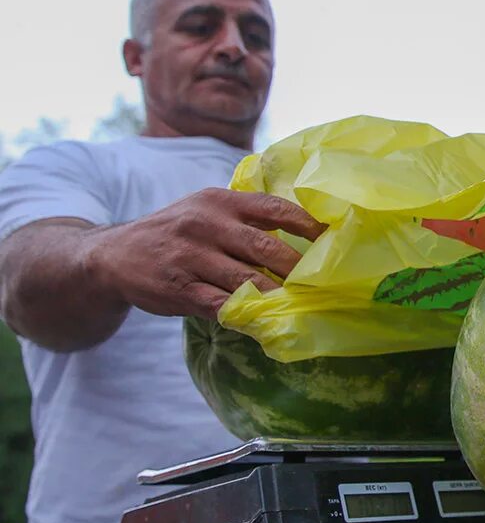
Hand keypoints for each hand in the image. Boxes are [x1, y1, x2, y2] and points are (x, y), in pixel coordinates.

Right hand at [86, 188, 326, 318]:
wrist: (113, 254)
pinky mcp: (178, 288)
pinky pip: (220, 304)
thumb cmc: (177, 233)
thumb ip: (247, 217)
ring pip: (247, 280)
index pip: (274, 208)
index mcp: (221, 201)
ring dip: (278, 296)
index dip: (308, 224)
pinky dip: (247, 314)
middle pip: (265, 248)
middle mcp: (206, 224)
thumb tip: (305, 232)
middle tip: (326, 284)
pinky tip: (267, 321)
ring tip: (305, 305)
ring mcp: (190, 257)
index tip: (334, 240)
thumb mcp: (207, 210)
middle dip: (299, 269)